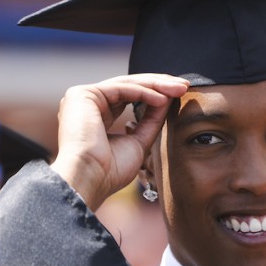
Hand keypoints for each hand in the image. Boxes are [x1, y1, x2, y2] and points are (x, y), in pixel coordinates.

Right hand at [52, 74, 189, 210]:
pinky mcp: (83, 94)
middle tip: (184, 86)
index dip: (155, 95)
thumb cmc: (109, 172)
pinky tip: (162, 98)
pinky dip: (144, 92)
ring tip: (179, 89)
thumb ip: (151, 120)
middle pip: (129, 87)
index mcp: (95, 116)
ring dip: (156, 85)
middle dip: (159, 85)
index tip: (179, 95)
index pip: (129, 97)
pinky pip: (120, 88)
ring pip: (126, 84)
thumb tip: (167, 99)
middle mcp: (87, 104)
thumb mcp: (138, 142)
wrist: (89, 180)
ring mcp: (82, 97)